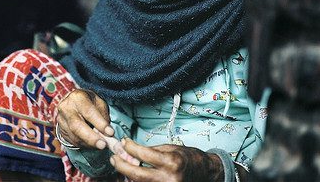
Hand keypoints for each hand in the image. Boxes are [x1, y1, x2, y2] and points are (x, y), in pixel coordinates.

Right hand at [56, 89, 114, 148]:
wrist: (72, 102)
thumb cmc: (89, 102)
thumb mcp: (99, 102)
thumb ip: (103, 116)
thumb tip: (107, 133)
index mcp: (77, 97)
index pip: (89, 112)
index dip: (100, 123)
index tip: (110, 133)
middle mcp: (66, 108)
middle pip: (77, 127)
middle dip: (91, 138)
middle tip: (103, 145)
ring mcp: (61, 120)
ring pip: (74, 136)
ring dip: (89, 144)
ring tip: (101, 145)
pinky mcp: (60, 130)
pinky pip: (72, 141)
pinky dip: (84, 145)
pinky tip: (92, 144)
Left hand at [109, 139, 223, 181]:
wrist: (205, 173)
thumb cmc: (189, 158)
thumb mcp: (171, 148)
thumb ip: (151, 151)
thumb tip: (132, 151)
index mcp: (171, 161)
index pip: (143, 154)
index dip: (130, 147)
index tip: (124, 143)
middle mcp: (168, 177)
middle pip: (136, 173)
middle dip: (121, 165)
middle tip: (114, 158)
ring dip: (127, 175)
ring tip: (120, 166)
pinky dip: (137, 181)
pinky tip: (131, 176)